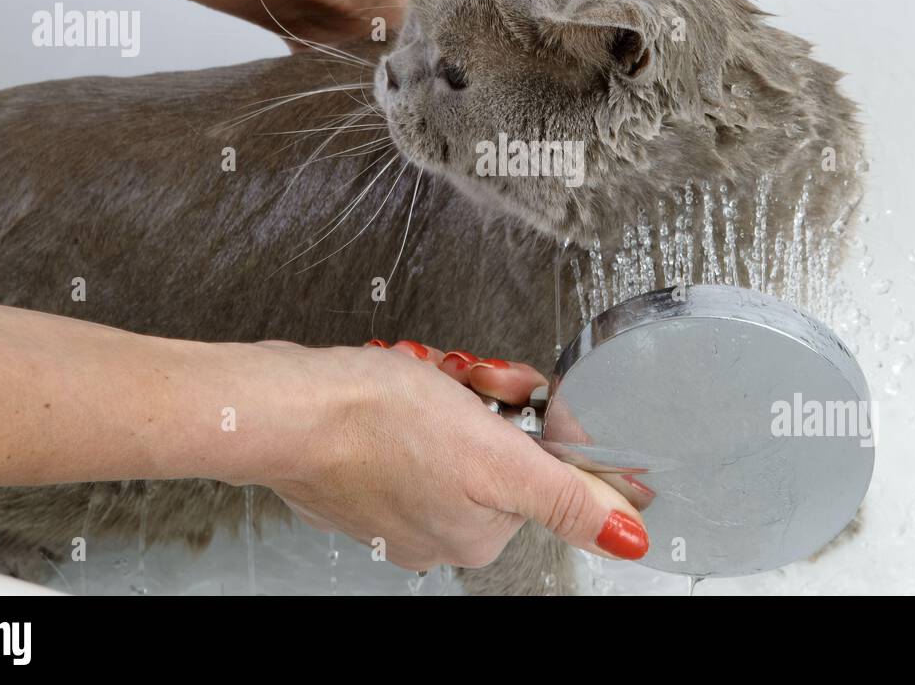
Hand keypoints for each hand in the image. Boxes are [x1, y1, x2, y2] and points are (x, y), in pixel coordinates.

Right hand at [243, 339, 649, 571]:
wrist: (288, 405)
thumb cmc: (375, 425)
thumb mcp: (496, 456)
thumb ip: (566, 497)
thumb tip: (627, 538)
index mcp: (477, 535)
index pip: (541, 466)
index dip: (533, 416)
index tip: (510, 393)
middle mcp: (437, 527)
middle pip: (500, 441)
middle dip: (487, 396)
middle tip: (463, 379)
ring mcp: (397, 497)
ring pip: (459, 423)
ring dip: (451, 387)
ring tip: (424, 375)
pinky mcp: (365, 464)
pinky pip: (414, 418)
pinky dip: (413, 391)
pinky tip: (397, 382)